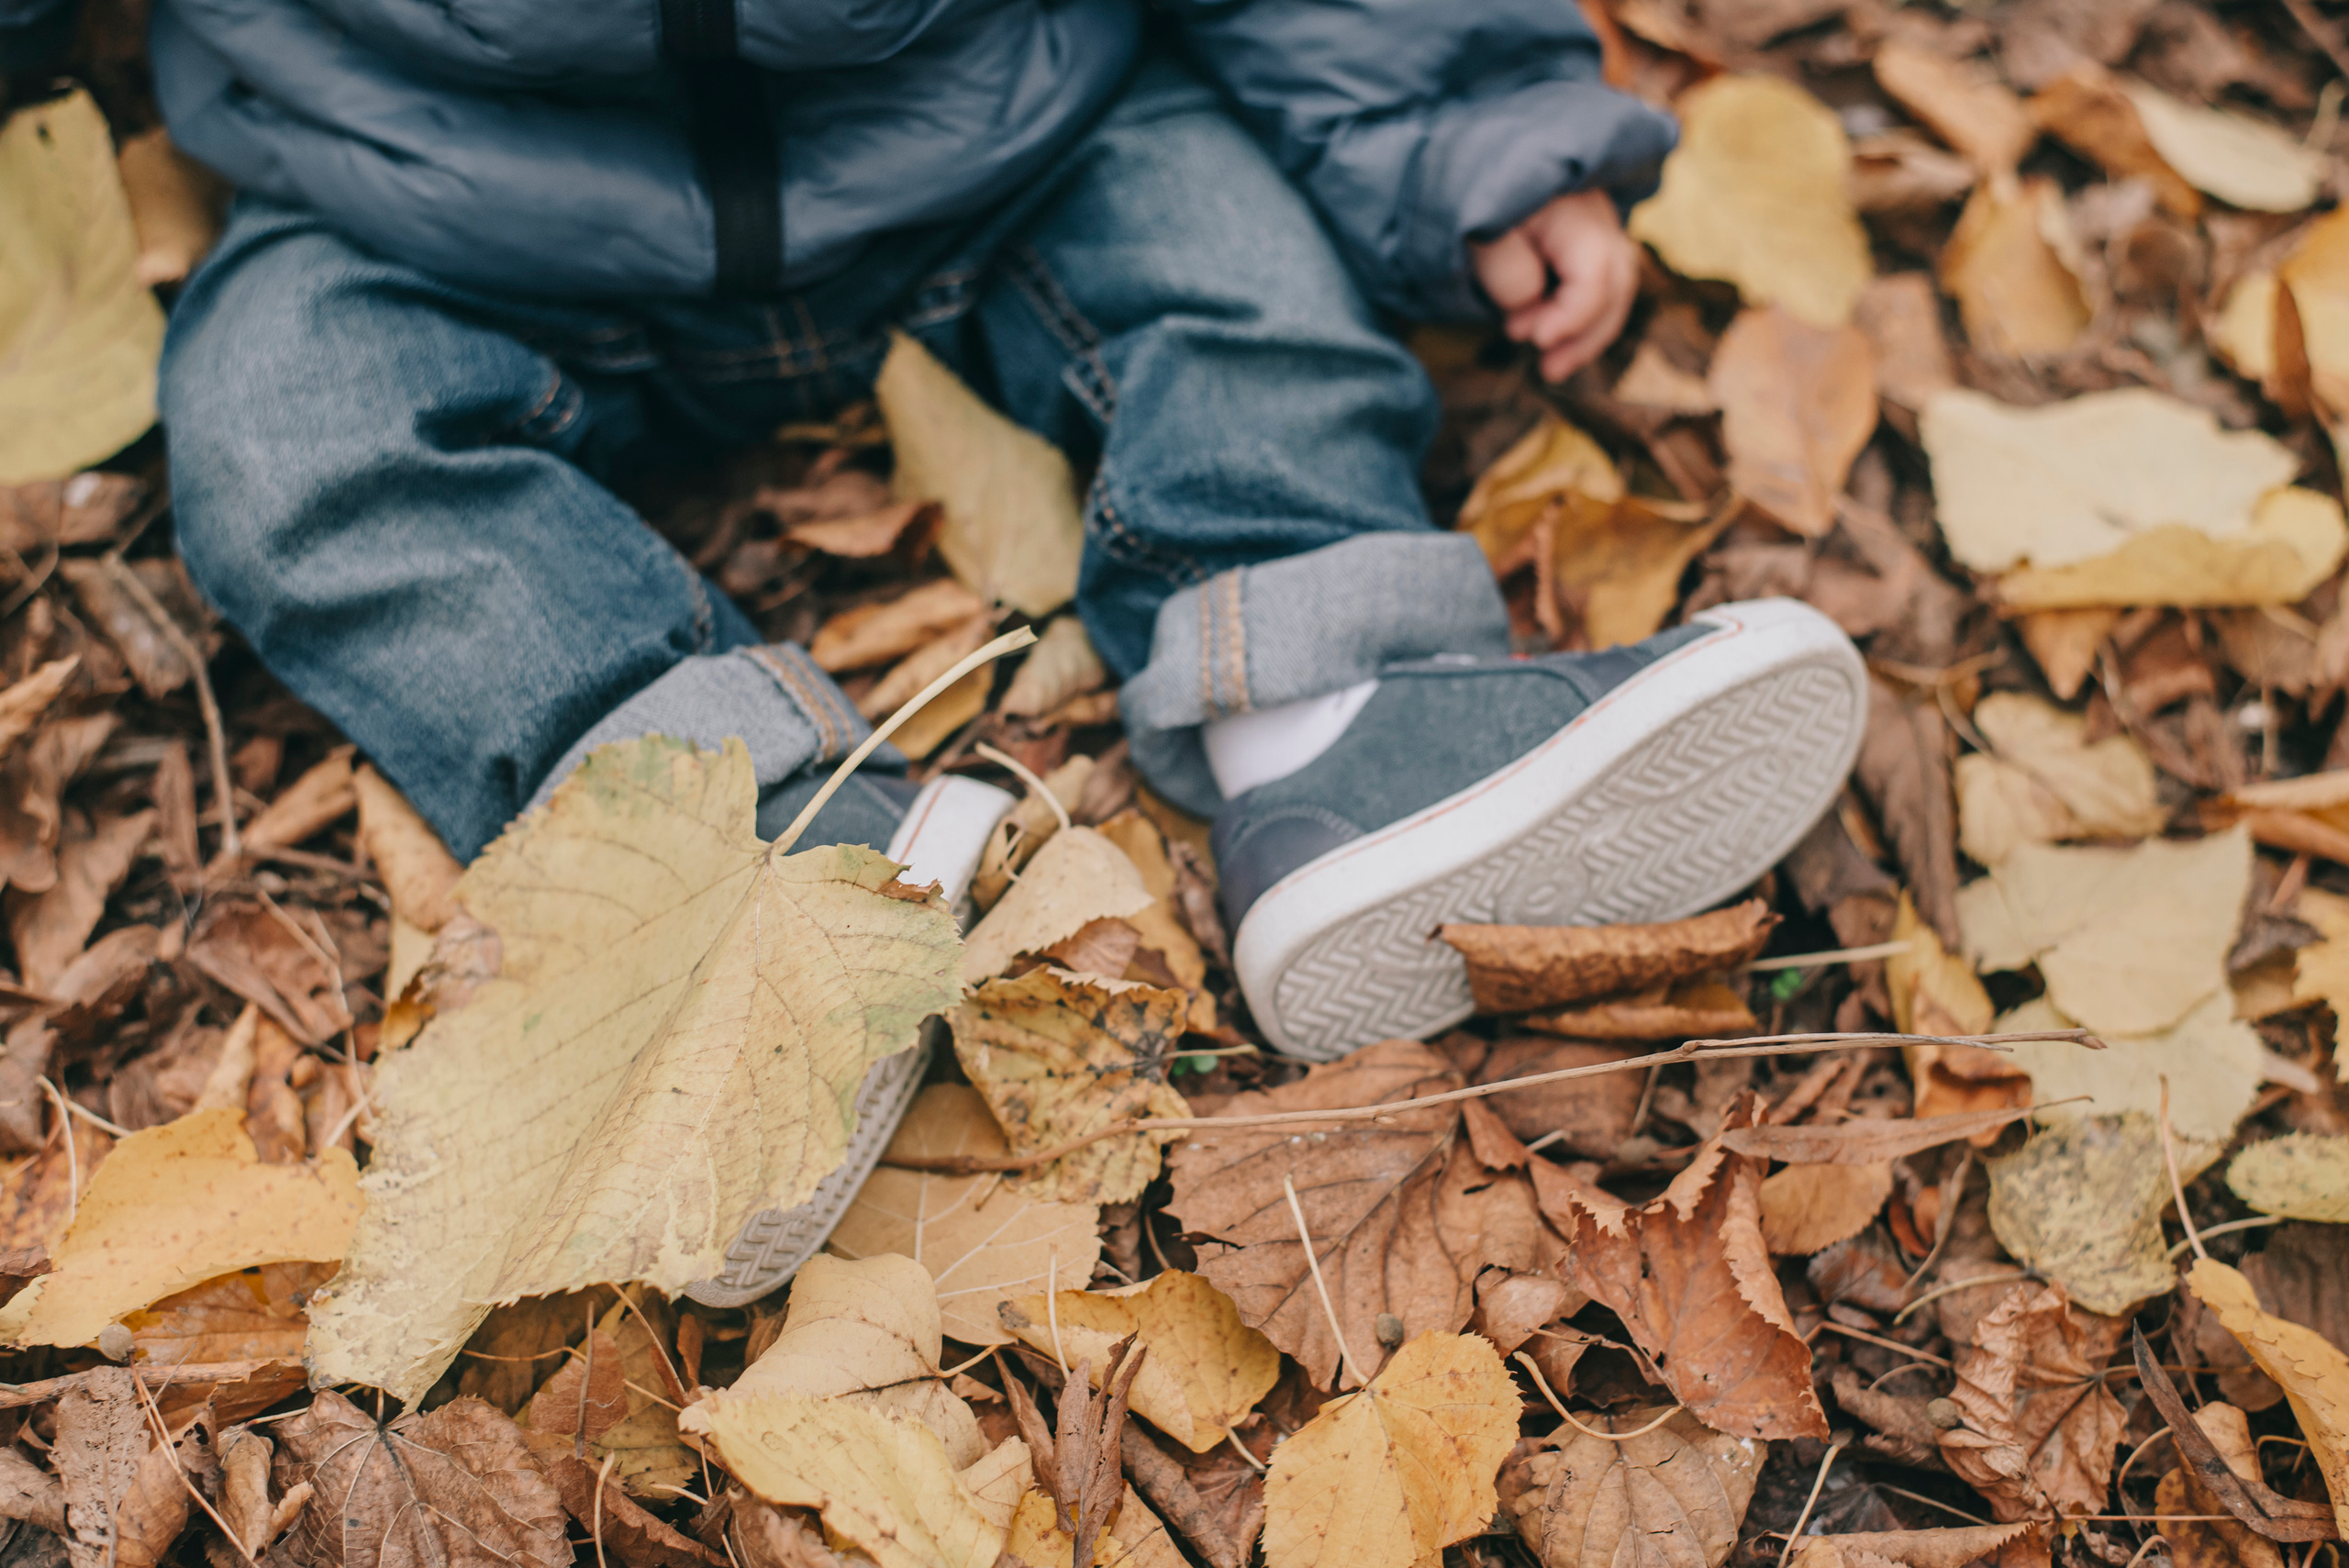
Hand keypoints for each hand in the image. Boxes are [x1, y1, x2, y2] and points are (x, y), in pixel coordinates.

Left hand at [1469, 189, 1640, 382]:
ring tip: (1551, 367)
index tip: (1534, 341)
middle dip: (1586, 335)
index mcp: (1573, 211)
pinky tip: (1551, 336)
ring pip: (1617, 287)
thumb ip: (1508, 273)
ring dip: (1588, 333)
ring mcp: (1598, 224)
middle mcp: (1597, 215)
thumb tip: (1531, 302)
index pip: (1595, 274)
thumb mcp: (1479, 236)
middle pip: (1619, 284)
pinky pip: (1600, 283)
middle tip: (1547, 370)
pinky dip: (1581, 316)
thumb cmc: (1474, 197)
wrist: (1470, 163)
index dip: (1572, 317)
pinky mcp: (1585, 238)